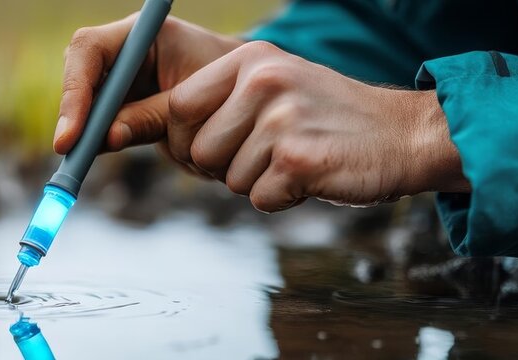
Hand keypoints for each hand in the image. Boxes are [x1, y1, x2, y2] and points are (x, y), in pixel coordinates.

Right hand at [54, 14, 243, 158]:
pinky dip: (92, 142)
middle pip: (78, 74)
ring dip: (82, 132)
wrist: (245, 100)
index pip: (90, 50)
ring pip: (83, 102)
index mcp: (145, 34)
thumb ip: (151, 118)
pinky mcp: (121, 103)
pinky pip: (96, 122)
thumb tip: (106, 138)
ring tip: (80, 164)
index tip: (71, 135)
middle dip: (73, 114)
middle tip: (71, 153)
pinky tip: (88, 162)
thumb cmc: (229, 90)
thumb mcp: (195, 105)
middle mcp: (124, 50)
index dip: (74, 91)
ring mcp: (120, 77)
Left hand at [164, 41, 470, 211]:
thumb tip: (116, 124)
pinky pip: (257, 199)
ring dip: (254, 181)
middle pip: (197, 149)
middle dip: (220, 166)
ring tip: (291, 159)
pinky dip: (279, 198)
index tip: (208, 147)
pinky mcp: (298, 160)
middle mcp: (264, 81)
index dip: (185, 139)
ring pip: (227, 179)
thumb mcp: (267, 91)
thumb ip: (206, 105)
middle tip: (262, 155)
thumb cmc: (323, 118)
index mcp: (250, 59)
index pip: (179, 106)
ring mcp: (282, 119)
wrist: (401, 135)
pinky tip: (308, 176)